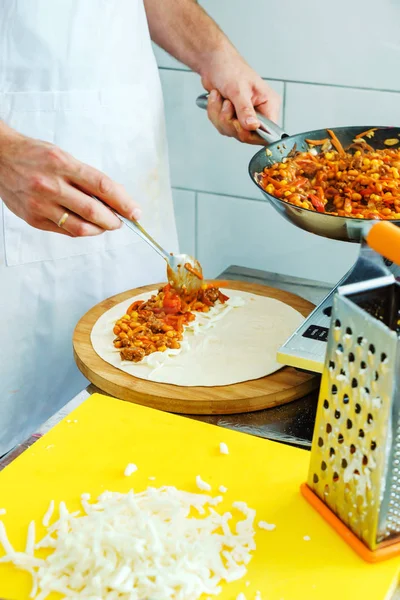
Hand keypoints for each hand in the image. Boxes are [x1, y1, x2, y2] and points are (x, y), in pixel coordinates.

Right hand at [0, 125, 140, 236]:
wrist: (0, 158)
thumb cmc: (35, 156)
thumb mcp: (64, 157)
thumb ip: (88, 179)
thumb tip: (115, 200)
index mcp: (63, 164)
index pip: (103, 187)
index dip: (124, 202)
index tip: (135, 212)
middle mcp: (51, 185)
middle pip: (94, 211)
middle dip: (114, 221)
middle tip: (121, 222)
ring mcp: (41, 204)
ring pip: (80, 227)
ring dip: (99, 230)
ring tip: (104, 225)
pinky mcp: (33, 219)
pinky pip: (65, 231)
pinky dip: (81, 231)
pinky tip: (86, 225)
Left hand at [201, 53, 280, 144]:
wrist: (214, 63)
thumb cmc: (230, 68)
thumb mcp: (239, 89)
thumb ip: (245, 110)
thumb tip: (252, 127)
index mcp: (269, 105)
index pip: (268, 132)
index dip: (252, 133)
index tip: (239, 123)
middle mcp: (259, 113)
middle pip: (246, 135)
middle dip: (230, 122)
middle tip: (226, 105)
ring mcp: (245, 117)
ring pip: (232, 132)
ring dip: (220, 116)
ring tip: (221, 98)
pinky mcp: (233, 118)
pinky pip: (223, 127)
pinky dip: (215, 114)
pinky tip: (217, 100)